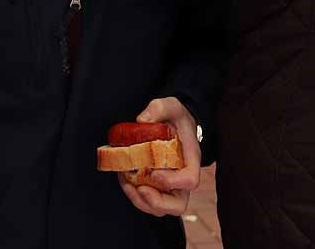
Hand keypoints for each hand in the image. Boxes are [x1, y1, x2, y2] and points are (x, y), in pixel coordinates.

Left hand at [118, 96, 201, 216]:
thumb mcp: (169, 105)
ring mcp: (171, 185)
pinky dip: (134, 195)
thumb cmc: (175, 115)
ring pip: (162, 209)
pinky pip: (149, 201)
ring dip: (141, 201)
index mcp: (191, 158)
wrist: (175, 121)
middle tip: (139, 188)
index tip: (154, 173)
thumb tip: (141, 120)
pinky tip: (124, 178)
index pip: (190, 180)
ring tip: (126, 183)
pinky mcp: (158, 186)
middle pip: (178, 205)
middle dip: (157, 202)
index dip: (173, 182)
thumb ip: (157, 109)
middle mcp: (183, 176)